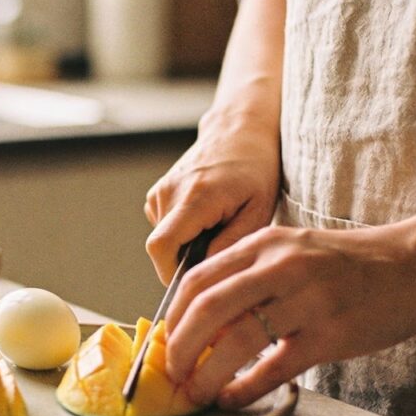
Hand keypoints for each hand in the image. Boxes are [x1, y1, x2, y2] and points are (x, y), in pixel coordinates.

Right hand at [144, 117, 279, 284]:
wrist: (239, 132)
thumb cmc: (256, 170)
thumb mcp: (258, 211)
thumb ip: (230, 244)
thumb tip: (206, 271)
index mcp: (195, 197)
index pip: (162, 247)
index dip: (170, 274)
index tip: (192, 283)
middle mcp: (169, 192)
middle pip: (162, 249)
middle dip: (185, 261)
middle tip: (218, 252)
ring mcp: (160, 190)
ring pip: (163, 239)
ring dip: (186, 245)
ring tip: (216, 229)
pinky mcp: (157, 192)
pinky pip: (164, 227)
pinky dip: (182, 232)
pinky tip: (205, 219)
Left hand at [164, 224, 415, 409]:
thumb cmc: (350, 263)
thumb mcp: (293, 250)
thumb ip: (251, 273)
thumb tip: (203, 316)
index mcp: (264, 244)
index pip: (197, 280)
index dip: (172, 317)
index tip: (165, 343)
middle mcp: (280, 266)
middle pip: (206, 308)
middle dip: (179, 347)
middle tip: (171, 373)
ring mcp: (306, 299)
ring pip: (236, 340)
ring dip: (206, 373)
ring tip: (195, 392)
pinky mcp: (330, 334)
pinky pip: (275, 367)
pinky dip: (245, 388)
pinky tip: (231, 399)